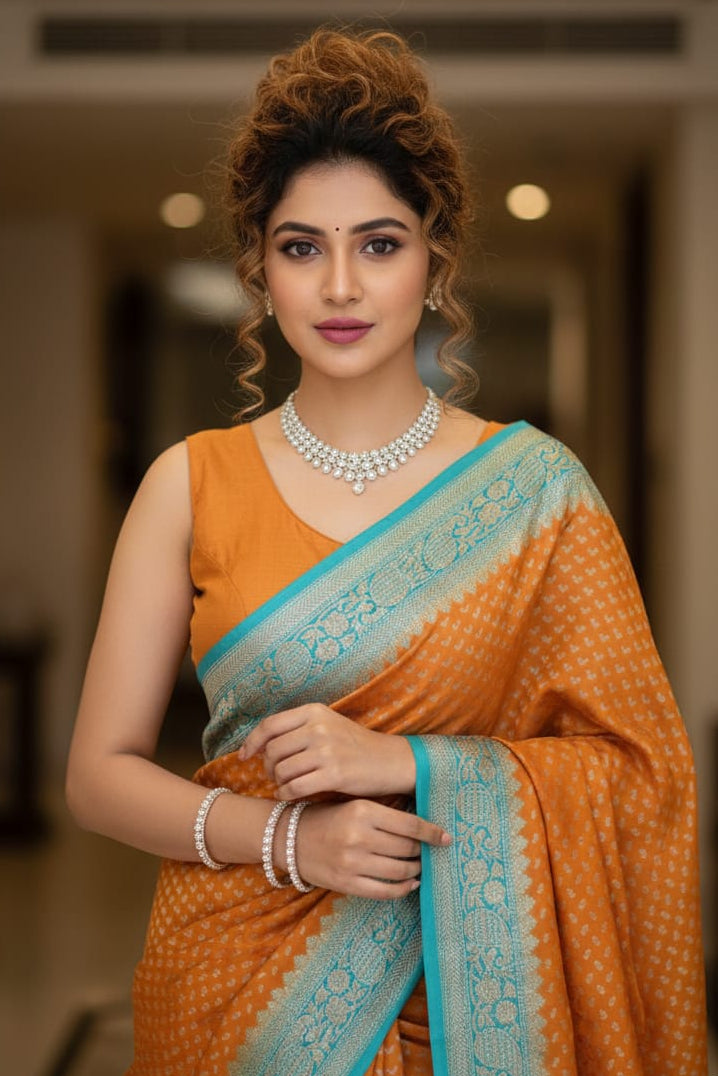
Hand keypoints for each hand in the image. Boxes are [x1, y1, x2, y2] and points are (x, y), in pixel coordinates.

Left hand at [239, 704, 415, 798]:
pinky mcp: (334, 774)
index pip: (269, 725)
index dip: (251, 742)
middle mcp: (318, 727)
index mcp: (314, 711)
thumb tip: (260, 744)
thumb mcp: (328, 724)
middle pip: (272, 750)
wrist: (391, 760)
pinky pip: (294, 788)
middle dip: (268, 767)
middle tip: (276, 776)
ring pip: (281, 771)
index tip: (244, 755)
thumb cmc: (356, 746)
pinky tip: (291, 796)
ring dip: (278, 783)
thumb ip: (298, 729)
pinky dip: (286, 795)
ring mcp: (326, 750)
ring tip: (287, 786)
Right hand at [288, 798, 449, 899]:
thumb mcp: (355, 804)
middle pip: (408, 849)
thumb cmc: (328, 817)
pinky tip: (410, 883)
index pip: (410, 825)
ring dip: (415, 870)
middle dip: (424, 852)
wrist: (289, 838)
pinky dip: (403, 889)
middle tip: (430, 851)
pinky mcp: (346, 884)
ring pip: (400, 871)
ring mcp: (352, 862)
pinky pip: (385, 891)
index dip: (433, 833)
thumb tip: (424, 823)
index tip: (447, 838)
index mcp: (363, 811)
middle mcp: (359, 836)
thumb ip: (386, 812)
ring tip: (419, 866)